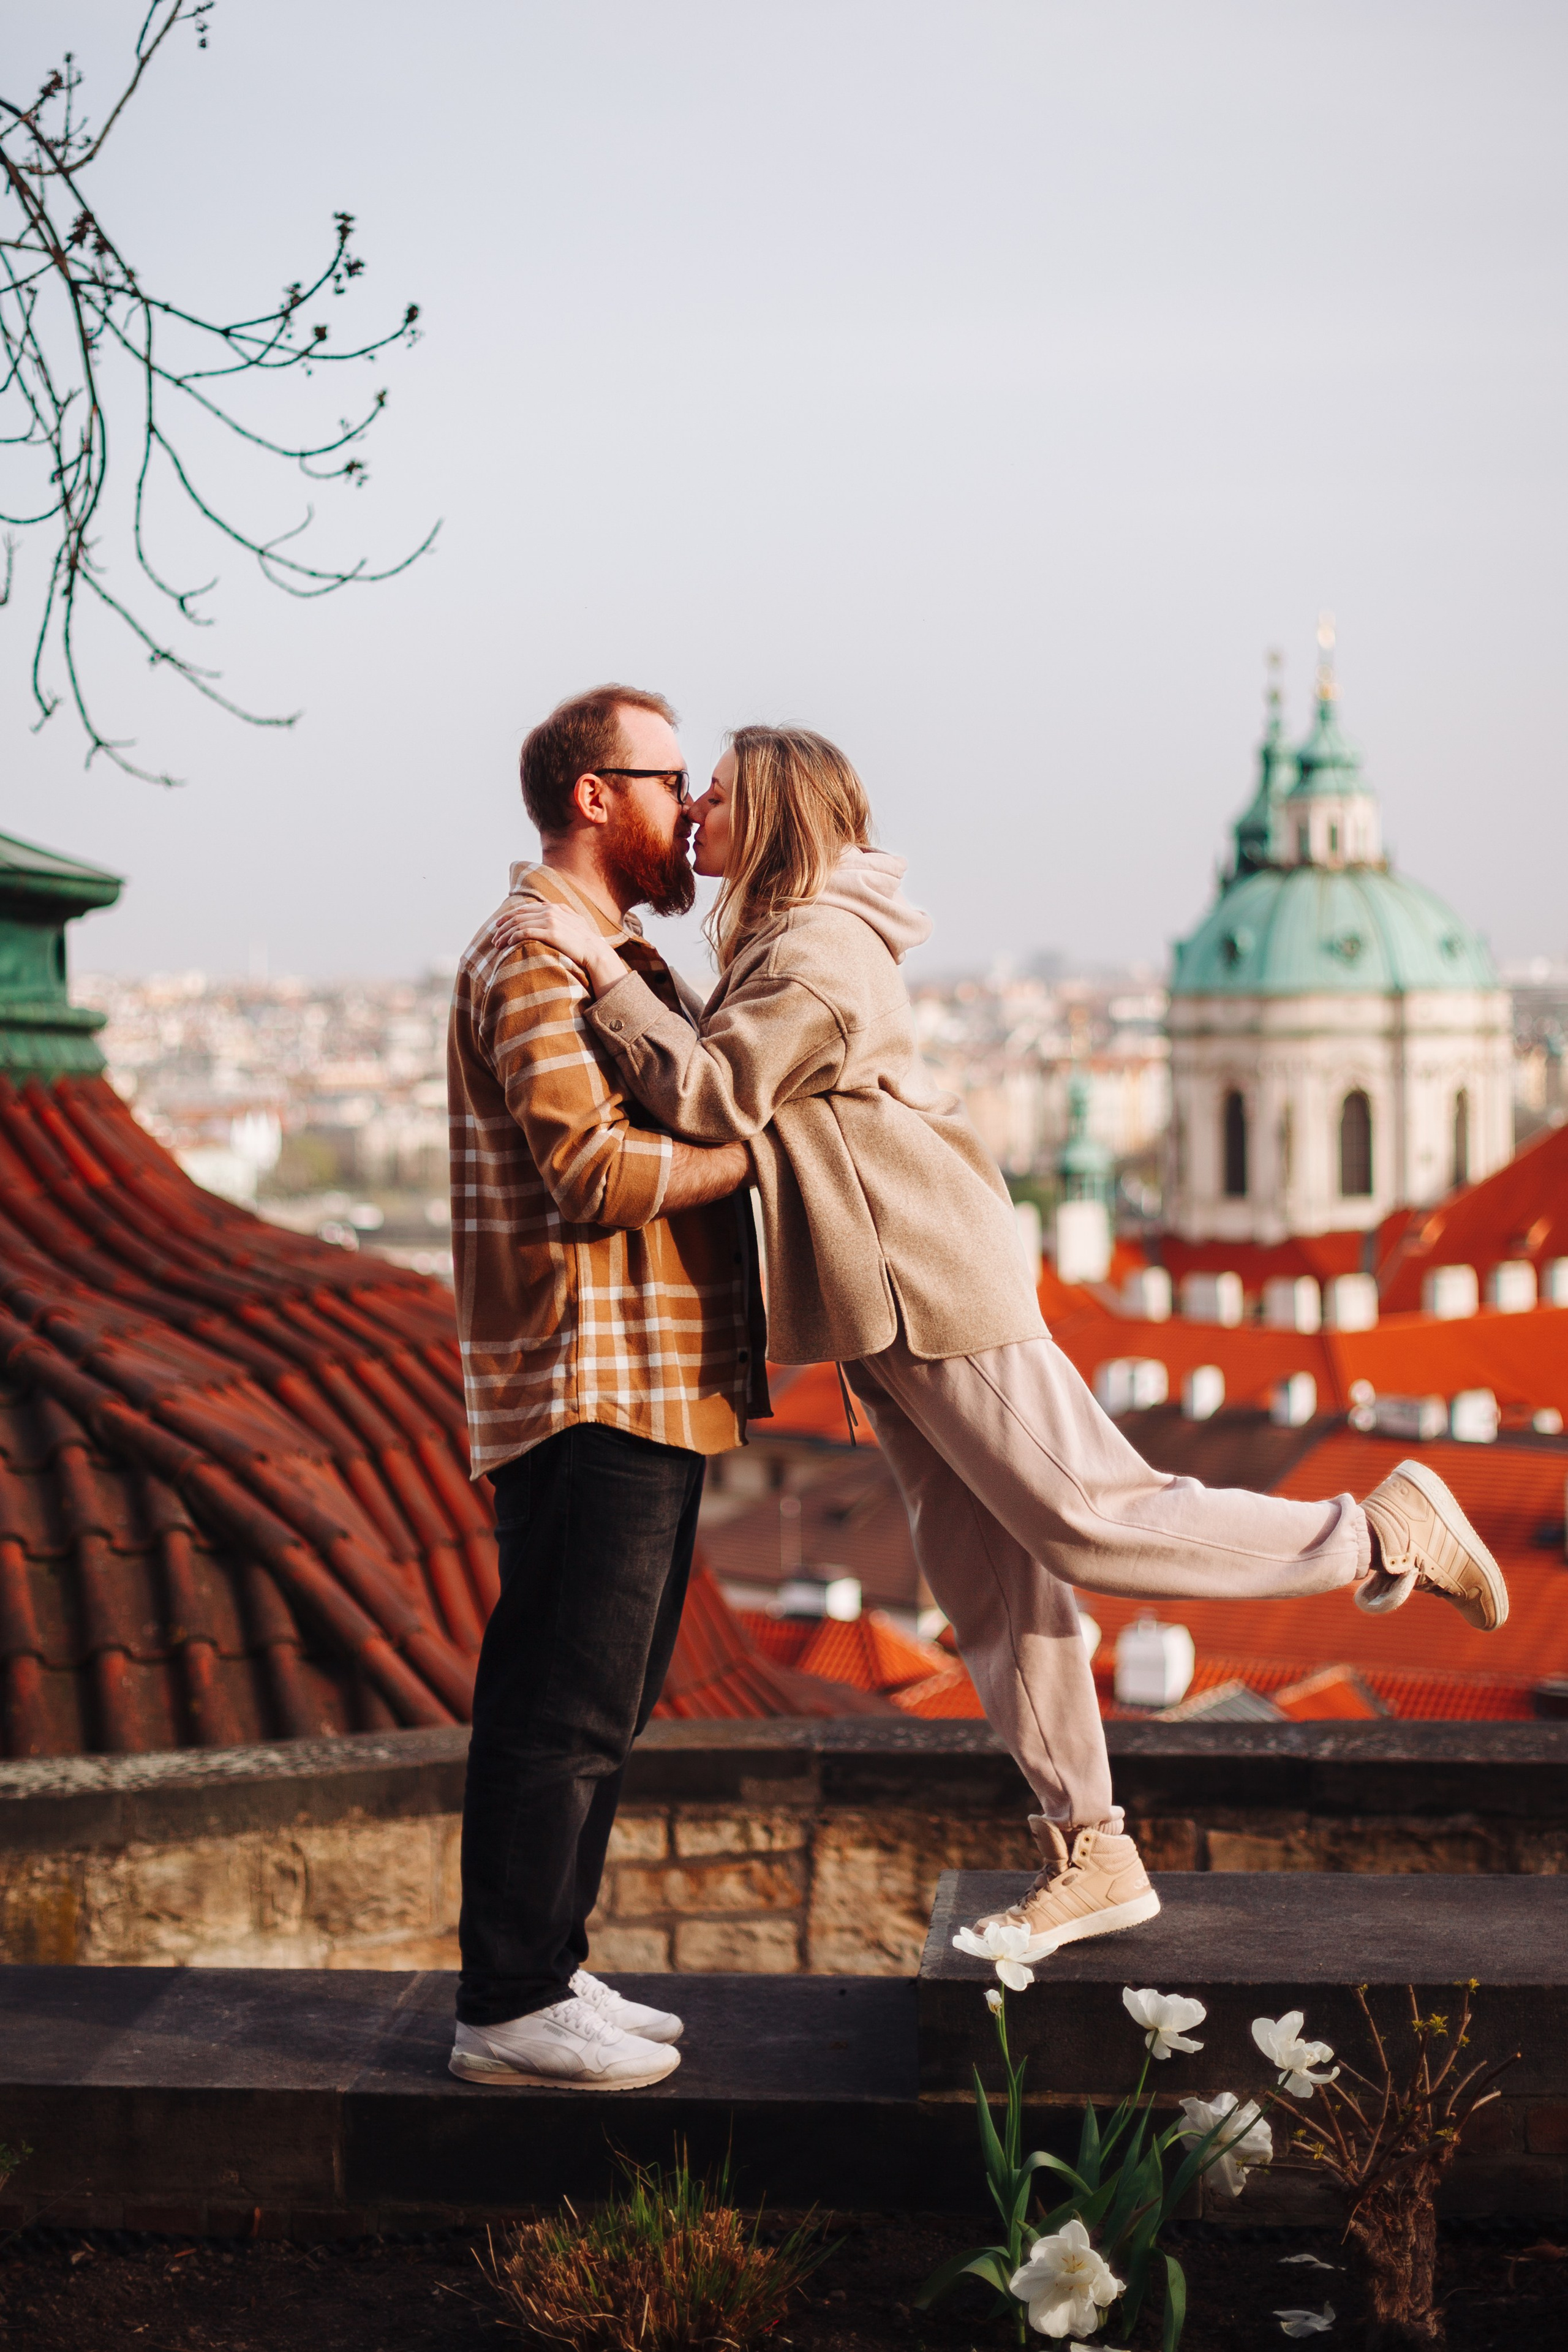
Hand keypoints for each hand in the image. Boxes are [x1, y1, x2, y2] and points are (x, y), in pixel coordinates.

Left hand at [493, 900, 628, 995]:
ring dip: (506, 933)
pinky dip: (514, 937)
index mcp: (555, 908)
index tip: (499, 924)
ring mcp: (551, 920)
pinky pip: (526, 932)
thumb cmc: (585, 943)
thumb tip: (548, 915)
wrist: (595, 952)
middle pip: (519, 915)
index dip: (509, 916)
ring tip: (497, 943)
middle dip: (503, 925)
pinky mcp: (551, 932)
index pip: (525, 908)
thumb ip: (561, 917)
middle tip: (494, 936)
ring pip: (519, 923)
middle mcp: (551, 911)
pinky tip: (508, 944)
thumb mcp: (574, 925)